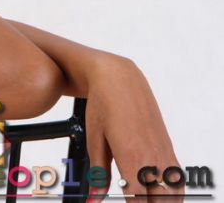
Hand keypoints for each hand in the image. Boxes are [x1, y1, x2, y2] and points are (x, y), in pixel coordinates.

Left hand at [84, 56, 182, 202]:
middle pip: (159, 201)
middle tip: (131, 201)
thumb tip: (93, 199)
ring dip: (161, 201)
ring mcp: (164, 153)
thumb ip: (98, 174)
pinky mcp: (168, 148)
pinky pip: (178, 179)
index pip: (137, 199)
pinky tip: (160, 195)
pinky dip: (172, 193)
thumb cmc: (102, 105)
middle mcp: (152, 157)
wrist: (118, 79)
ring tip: (146, 200)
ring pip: (173, 194)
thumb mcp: (94, 140)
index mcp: (131, 157)